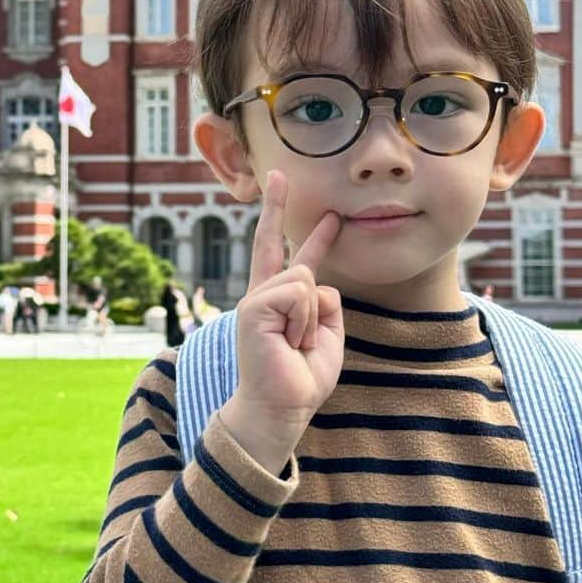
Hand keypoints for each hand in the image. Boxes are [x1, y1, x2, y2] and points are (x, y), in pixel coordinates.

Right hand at [219, 170, 343, 472]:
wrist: (279, 409)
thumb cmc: (301, 380)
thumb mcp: (328, 338)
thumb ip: (327, 306)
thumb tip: (315, 281)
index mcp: (280, 302)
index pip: (292, 257)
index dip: (305, 231)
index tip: (313, 204)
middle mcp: (263, 295)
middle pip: (273, 243)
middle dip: (276, 206)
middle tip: (278, 173)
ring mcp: (255, 300)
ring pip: (304, 278)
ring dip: (312, 317)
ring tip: (296, 343)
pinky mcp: (253, 308)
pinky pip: (297, 294)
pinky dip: (304, 320)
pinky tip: (290, 341)